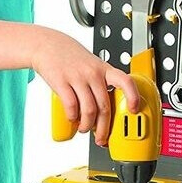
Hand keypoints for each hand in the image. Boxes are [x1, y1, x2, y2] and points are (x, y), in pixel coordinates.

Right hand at [31, 28, 139, 145]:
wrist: (47, 45)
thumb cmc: (70, 57)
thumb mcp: (92, 65)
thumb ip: (101, 83)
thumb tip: (106, 110)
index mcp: (104, 69)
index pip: (126, 81)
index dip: (133, 97)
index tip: (134, 110)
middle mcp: (93, 73)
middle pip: (105, 106)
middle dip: (104, 128)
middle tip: (102, 137)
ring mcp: (77, 78)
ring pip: (89, 110)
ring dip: (87, 125)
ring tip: (84, 128)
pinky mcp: (62, 82)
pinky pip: (71, 106)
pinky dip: (73, 118)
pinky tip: (73, 119)